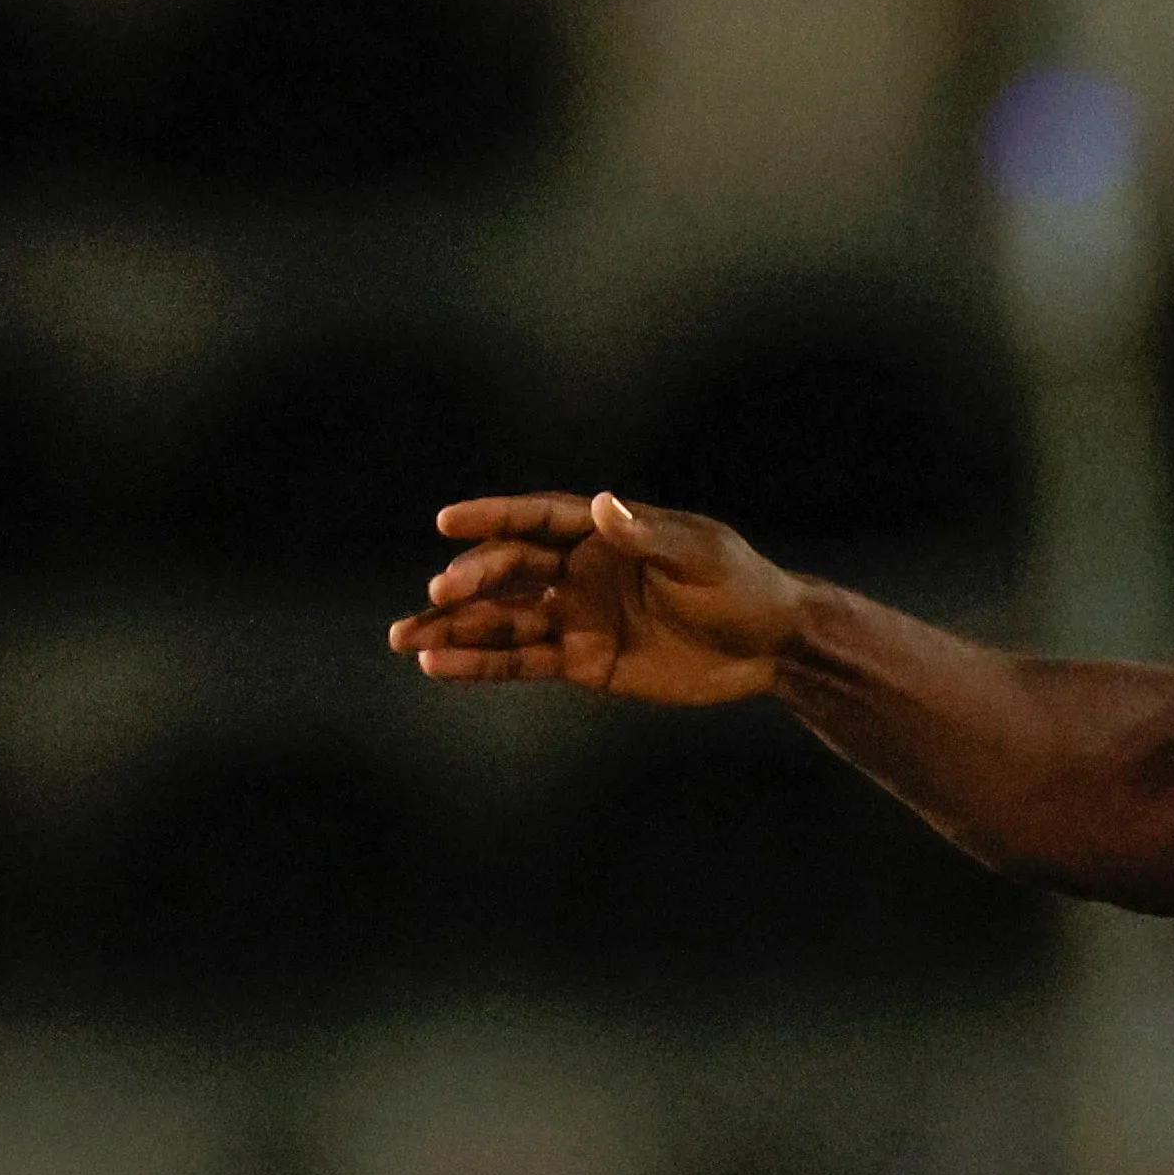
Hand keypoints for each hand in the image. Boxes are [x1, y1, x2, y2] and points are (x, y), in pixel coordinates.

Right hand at [387, 492, 807, 704]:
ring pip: (503, 620)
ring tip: (404, 640)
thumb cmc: (740, 585)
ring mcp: (576, 615)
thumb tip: (605, 507)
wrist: (769, 645)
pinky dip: (481, 665)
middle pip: (509, 571)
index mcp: (603, 532)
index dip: (492, 519)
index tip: (447, 522)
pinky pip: (523, 662)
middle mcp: (579, 569)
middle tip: (437, 596)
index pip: (535, 519)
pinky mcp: (583, 661)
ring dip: (454, 629)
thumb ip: (651, 536)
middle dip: (469, 582)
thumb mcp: (702, 557)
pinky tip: (438, 668)